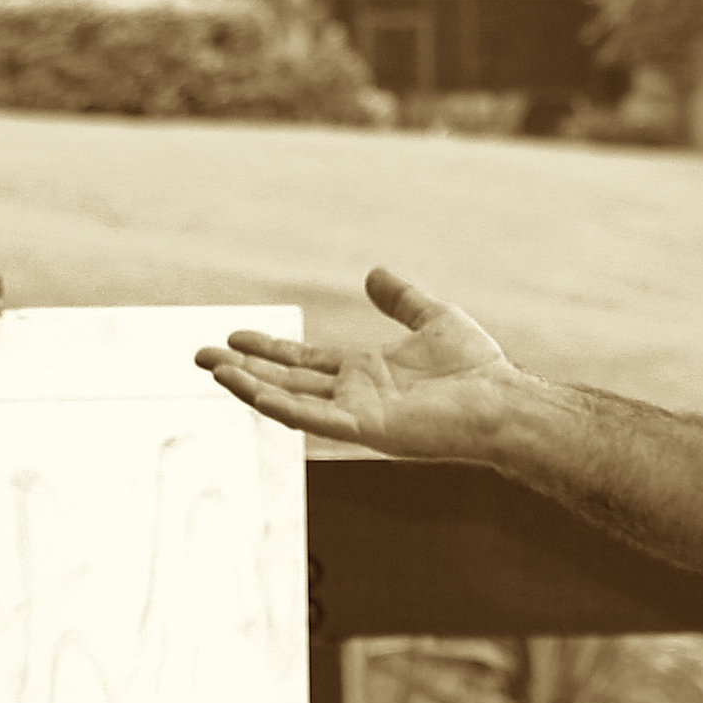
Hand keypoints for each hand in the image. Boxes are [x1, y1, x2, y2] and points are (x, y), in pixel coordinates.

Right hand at [194, 267, 515, 456]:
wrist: (504, 401)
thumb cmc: (478, 370)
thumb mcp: (433, 319)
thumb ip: (402, 300)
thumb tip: (374, 273)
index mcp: (365, 374)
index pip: (304, 361)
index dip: (269, 349)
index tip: (233, 337)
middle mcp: (354, 396)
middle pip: (285, 381)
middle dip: (242, 371)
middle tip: (198, 357)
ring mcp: (357, 414)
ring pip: (290, 401)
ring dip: (250, 387)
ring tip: (213, 371)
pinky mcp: (366, 429)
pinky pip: (314, 418)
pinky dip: (281, 405)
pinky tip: (250, 392)